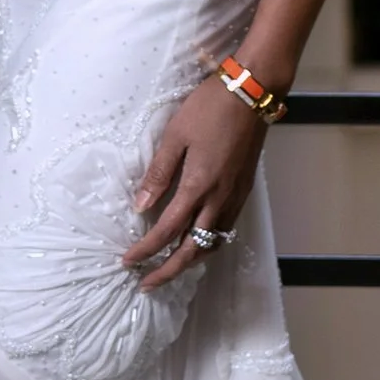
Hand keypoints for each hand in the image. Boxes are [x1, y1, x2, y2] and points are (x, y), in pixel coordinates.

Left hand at [123, 75, 268, 289]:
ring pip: (212, 244)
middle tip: (147, 284)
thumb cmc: (210, 108)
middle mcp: (219, 199)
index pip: (166, 230)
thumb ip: (158, 173)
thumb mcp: (175, 135)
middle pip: (192, 250)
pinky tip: (197, 242)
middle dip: (168, 271)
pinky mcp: (243, 191)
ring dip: (190, 261)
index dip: (146, 250)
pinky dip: (208, 244)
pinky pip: (225, 230)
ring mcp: (234, 197)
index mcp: (198, 186)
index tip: (128, 262)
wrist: (252, 94)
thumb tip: (140, 205)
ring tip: (171, 268)